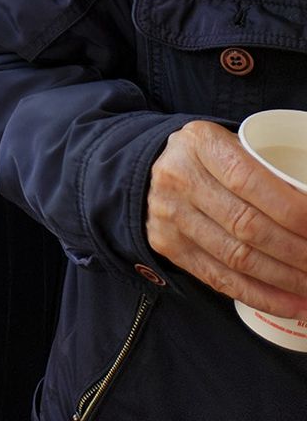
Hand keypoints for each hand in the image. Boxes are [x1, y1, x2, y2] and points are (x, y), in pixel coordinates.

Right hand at [147, 120, 306, 320]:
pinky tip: (292, 305)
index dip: (294, 211)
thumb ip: (270, 172)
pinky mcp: (167, 245)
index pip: (249, 181)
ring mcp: (169, 214)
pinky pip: (219, 279)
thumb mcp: (234, 144)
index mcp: (199, 143)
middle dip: (298, 252)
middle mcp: (178, 178)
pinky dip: (261, 296)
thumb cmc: (214, 159)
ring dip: (286, 279)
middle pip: (247, 225)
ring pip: (237, 257)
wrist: (157, 170)